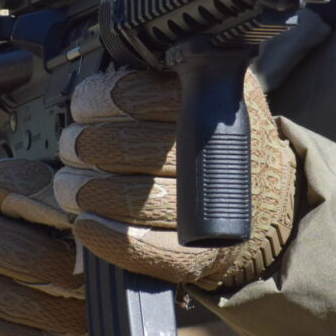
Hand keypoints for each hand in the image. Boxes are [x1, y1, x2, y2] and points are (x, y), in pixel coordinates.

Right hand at [0, 159, 86, 335]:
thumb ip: (37, 199)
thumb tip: (96, 220)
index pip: (24, 189)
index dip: (66, 212)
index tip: (98, 233)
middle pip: (33, 257)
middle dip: (77, 278)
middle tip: (103, 289)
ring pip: (28, 305)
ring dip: (72, 319)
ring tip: (94, 321)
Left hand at [54, 68, 297, 289]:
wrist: (264, 202)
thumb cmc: (215, 143)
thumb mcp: (201, 93)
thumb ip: (155, 80)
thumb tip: (96, 81)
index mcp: (208, 102)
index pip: (133, 93)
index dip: (96, 101)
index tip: (83, 110)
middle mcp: (214, 154)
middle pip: (125, 146)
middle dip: (85, 147)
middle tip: (73, 147)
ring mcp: (208, 209)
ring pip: (129, 197)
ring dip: (84, 191)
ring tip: (71, 185)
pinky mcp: (197, 255)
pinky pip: (142, 248)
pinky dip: (105, 237)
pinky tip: (86, 225)